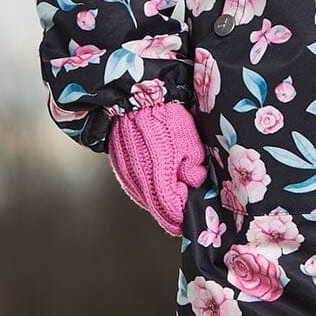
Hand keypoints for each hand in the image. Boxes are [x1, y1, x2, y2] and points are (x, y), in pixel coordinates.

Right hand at [107, 100, 207, 235]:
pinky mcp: (121, 170)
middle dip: (175, 210)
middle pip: (159, 211)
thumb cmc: (164, 119)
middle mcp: (139, 186)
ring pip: (148, 201)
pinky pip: (137, 188)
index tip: (195, 214)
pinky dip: (151, 189)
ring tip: (176, 192)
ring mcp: (127, 179)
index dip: (186, 215)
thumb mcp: (191, 145)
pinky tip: (160, 180)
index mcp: (158, 182)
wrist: (135, 101)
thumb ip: (194, 170)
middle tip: (188, 206)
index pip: (173, 213)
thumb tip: (194, 182)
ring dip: (162, 200)